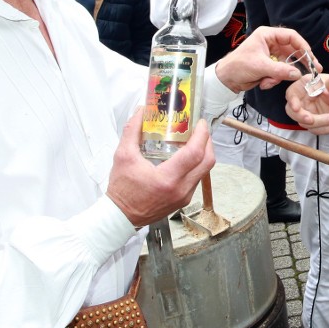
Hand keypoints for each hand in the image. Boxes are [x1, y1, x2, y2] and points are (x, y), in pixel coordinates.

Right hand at [106, 109, 214, 227]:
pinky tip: (187, 156)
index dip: (202, 135)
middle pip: (207, 161)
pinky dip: (197, 164)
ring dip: (203, 153)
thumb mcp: (123, 156)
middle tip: (200, 129)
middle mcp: (181, 189)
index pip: (195, 153)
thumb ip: (132, 131)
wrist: (121, 216)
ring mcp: (184, 196)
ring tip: (194, 139)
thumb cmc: (122, 190)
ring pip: (204, 170)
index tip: (200, 123)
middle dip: (207, 141)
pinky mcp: (184, 200)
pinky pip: (197, 178)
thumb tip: (141, 111)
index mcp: (167, 179)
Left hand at [215, 26, 310, 92]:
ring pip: (287, 64)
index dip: (303, 46)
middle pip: (293, 50)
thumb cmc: (238, 66)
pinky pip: (280, 72)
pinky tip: (263, 83)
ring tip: (268, 81)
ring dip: (280, 75)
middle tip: (314, 70)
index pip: (291, 36)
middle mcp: (271, 43)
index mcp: (267, 35)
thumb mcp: (260, 67)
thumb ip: (280, 70)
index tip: (311, 57)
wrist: (226, 79)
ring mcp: (271, 55)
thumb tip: (297, 74)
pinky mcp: (270, 66)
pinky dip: (274, 80)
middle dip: (299, 63)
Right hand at [285, 74, 328, 134]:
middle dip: (301, 117)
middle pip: (292, 111)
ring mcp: (307, 112)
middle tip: (312, 120)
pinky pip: (314, 130)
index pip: (292, 93)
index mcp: (306, 86)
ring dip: (319, 123)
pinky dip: (324, 129)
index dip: (292, 100)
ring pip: (304, 123)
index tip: (296, 107)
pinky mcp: (313, 123)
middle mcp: (303, 100)